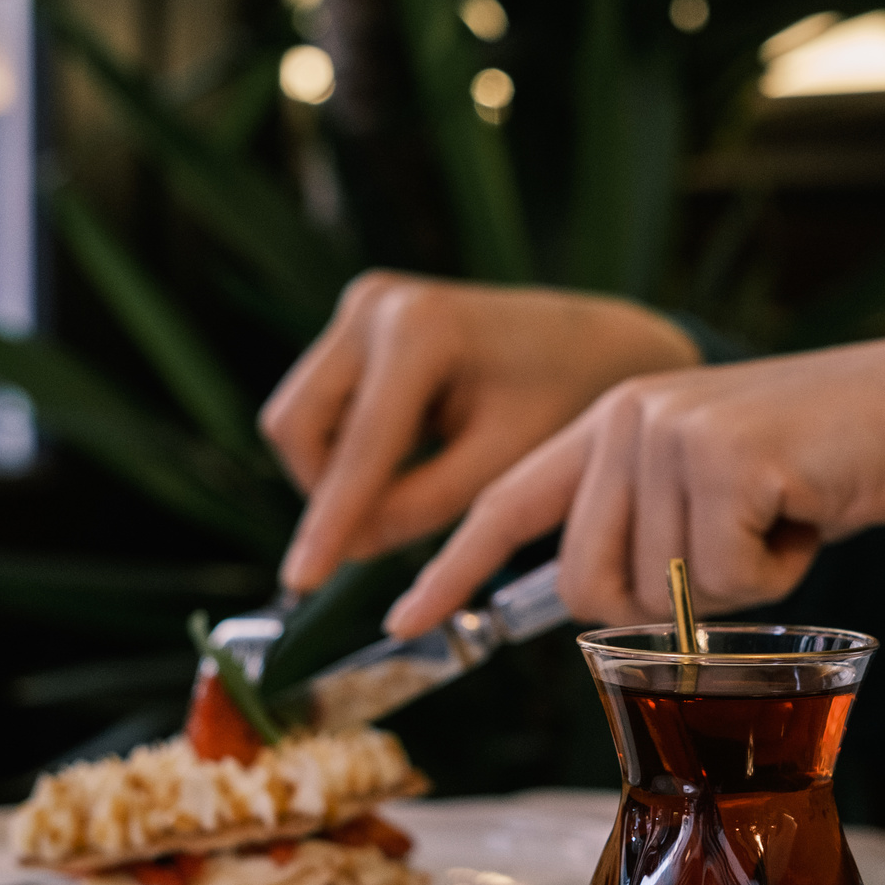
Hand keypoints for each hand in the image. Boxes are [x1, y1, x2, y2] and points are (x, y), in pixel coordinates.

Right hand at [260, 272, 698, 590]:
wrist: (589, 344)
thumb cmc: (561, 402)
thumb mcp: (498, 467)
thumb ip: (419, 509)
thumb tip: (345, 546)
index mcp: (422, 330)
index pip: (357, 449)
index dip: (329, 523)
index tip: (301, 581)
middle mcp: (378, 304)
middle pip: (295, 424)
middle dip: (324, 490)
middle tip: (377, 532)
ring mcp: (364, 303)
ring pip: (299, 416)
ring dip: (334, 469)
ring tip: (412, 485)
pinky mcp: (361, 318)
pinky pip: (321, 403)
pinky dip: (348, 445)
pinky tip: (409, 455)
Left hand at [385, 328, 884, 631]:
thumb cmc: (818, 461)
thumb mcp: (706, 481)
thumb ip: (641, 523)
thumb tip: (594, 603)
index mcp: (608, 423)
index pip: (506, 503)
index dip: (453, 569)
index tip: (403, 618)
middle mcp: (624, 419)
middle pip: (589, 584)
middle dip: (664, 603)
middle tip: (737, 550)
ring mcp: (667, 433)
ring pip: (664, 592)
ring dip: (736, 584)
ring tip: (779, 514)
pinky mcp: (720, 457)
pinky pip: (724, 582)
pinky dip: (775, 576)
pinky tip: (803, 514)